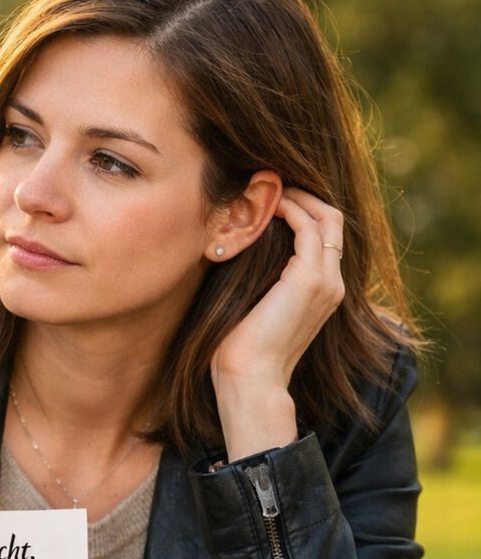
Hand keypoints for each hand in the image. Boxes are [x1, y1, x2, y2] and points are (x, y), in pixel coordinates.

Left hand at [211, 188, 344, 458]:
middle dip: (302, 193)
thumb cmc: (238, 348)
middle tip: (268, 180)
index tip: (268, 195)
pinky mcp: (310, 280)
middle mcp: (331, 282)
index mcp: (320, 290)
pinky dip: (289, 209)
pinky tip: (264, 205)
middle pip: (331, 217)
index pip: (324, 233)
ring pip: (325, 216)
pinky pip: (309, 228)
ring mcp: (326, 281)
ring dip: (295, 196)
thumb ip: (253, 274)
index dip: (300, 207)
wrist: (249, 378)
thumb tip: (226, 244)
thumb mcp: (249, 302)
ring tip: (265, 185)